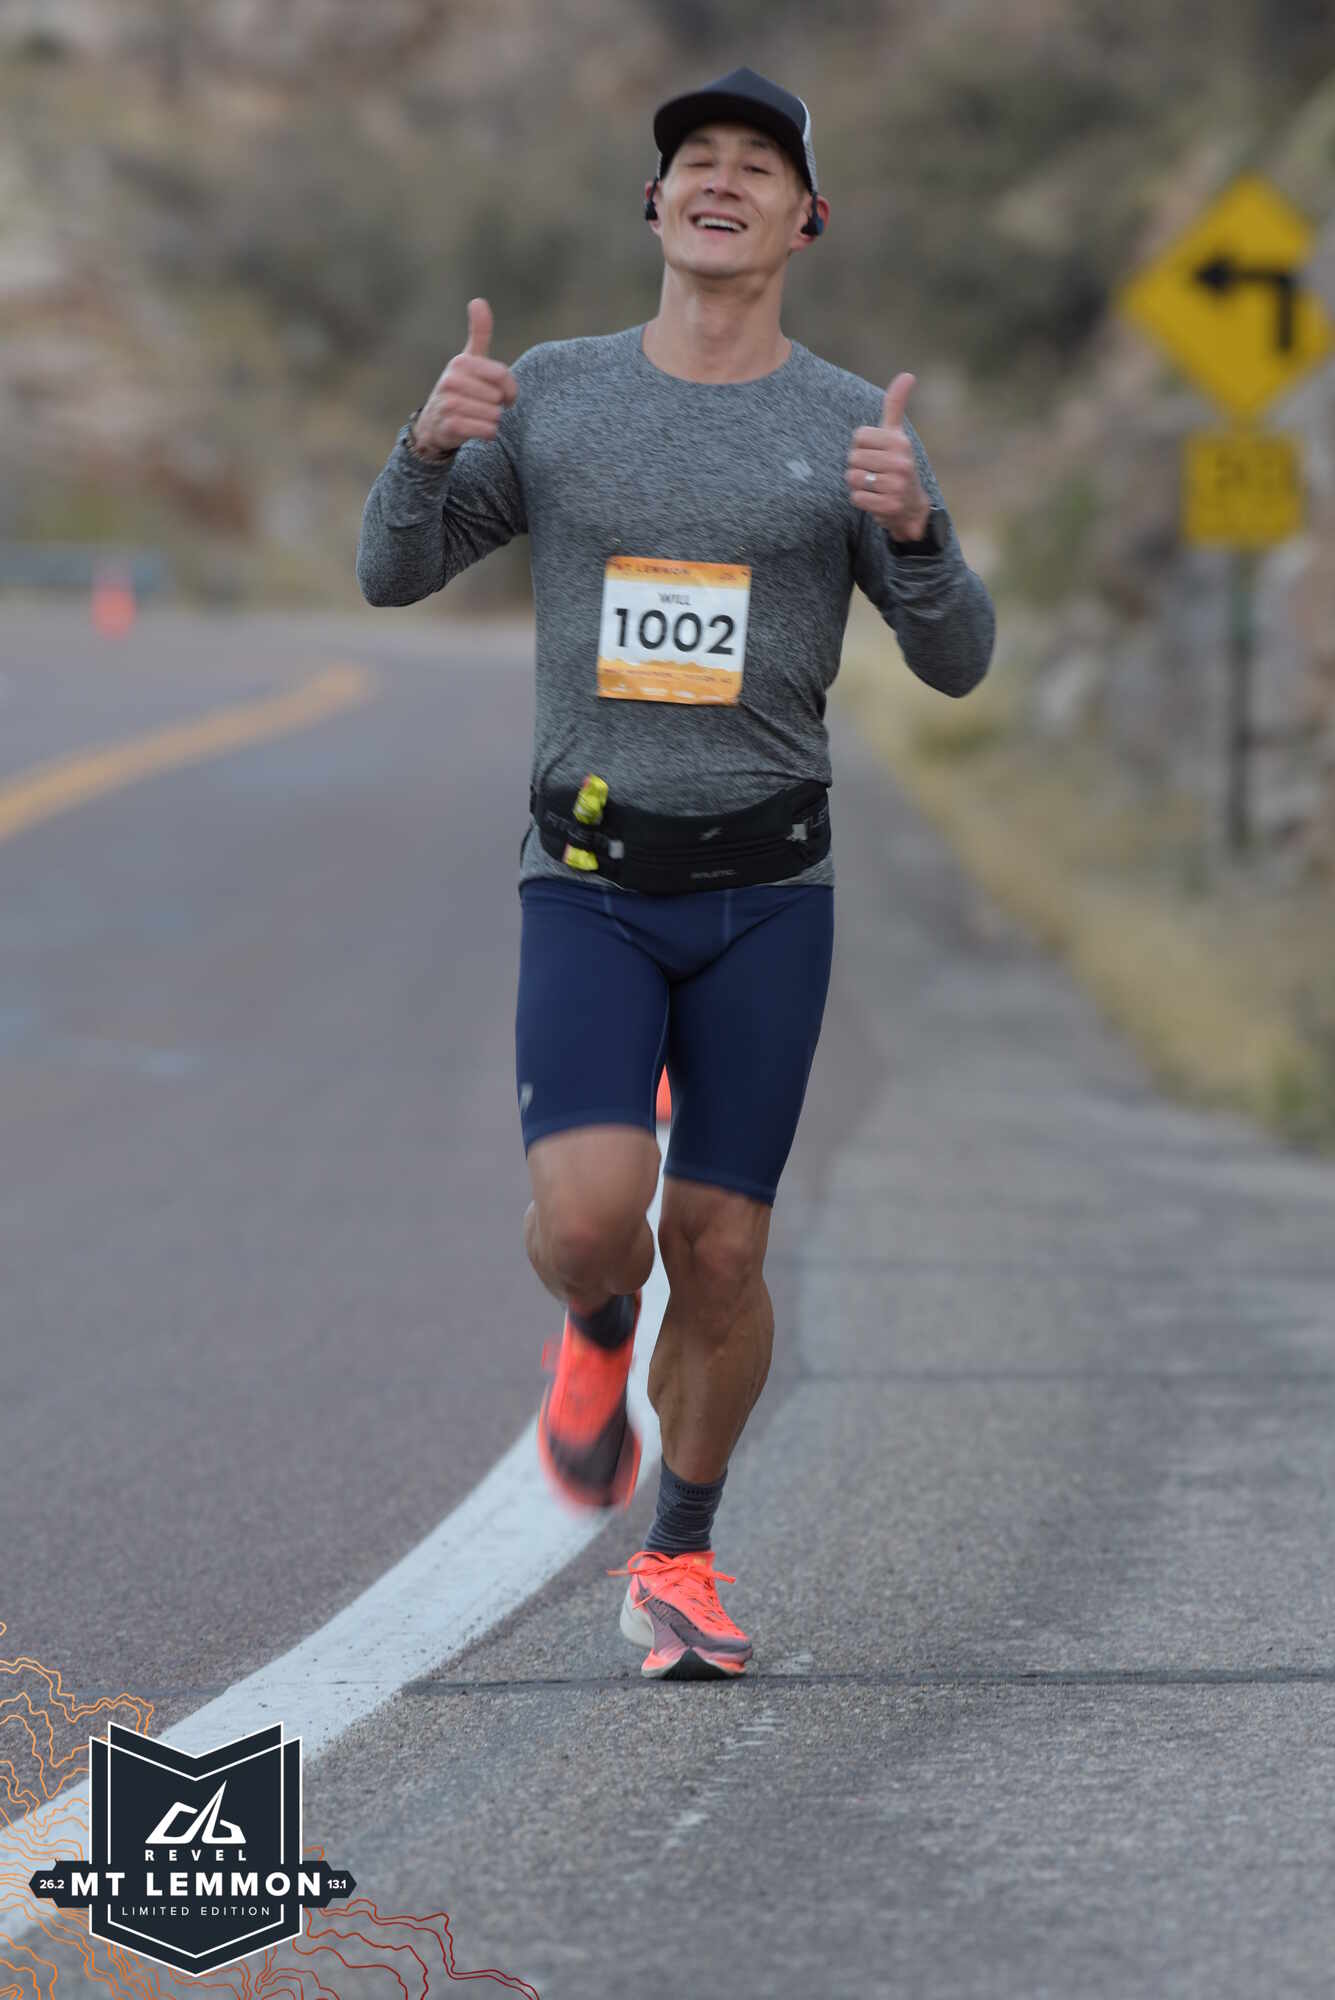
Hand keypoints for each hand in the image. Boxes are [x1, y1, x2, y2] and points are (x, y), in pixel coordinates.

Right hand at [410, 298, 519, 457]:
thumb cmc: (461, 388)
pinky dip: (488, 434)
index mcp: (460, 363)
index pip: (502, 376)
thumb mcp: (469, 359)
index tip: (506, 396)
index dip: (510, 390)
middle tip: (484, 407)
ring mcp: (448, 403)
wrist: (435, 423)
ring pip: (494, 416)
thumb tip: (478, 300)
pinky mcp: (450, 426)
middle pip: (498, 398)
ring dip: (493, 421)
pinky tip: (476, 429)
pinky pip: (487, 431)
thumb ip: (479, 332)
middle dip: (498, 407)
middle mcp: (451, 381)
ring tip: (478, 417)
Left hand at [845, 372, 930, 540]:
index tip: (875, 453)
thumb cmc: (897, 464)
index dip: (861, 446)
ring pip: (853, 478)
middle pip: (853, 458)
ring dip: (858, 484)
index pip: (858, 437)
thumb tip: (908, 375)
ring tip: (874, 485)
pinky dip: (861, 500)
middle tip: (874, 472)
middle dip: (858, 466)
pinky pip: (857, 498)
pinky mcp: (890, 506)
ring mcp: (896, 486)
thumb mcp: (897, 434)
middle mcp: (901, 463)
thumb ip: (896, 405)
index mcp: (899, 442)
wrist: (911, 505)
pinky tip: (875, 498)